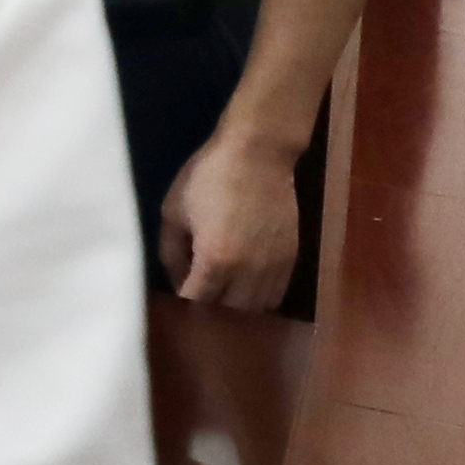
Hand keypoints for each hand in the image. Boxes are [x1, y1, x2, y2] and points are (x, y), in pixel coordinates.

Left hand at [161, 130, 304, 310]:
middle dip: (211, 308)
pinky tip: (247, 286)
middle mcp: (249, 270)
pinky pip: (277, 292)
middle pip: (229, 311)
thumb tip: (176, 280)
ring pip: (257, 307)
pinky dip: (260, 296)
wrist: (259, 153)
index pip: (198, 301)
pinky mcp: (293, 257)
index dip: (185, 302)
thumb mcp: (174, 211)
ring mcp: (275, 265)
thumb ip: (170, 251)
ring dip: (237, 306)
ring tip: (222, 295)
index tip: (178, 297)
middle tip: (199, 296)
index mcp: (216, 259)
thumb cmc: (208, 177)